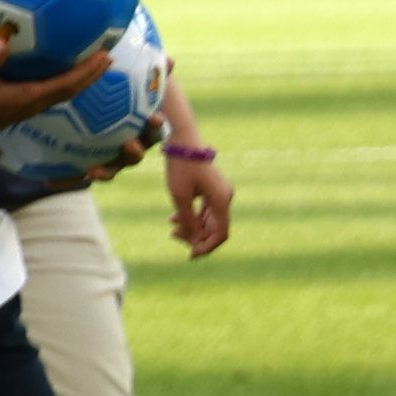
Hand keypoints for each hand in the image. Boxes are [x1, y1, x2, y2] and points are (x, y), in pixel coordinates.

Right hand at [0, 33, 116, 151]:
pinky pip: (48, 93)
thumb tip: (2, 41)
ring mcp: (25, 108)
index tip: (105, 57)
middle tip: (107, 58)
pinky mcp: (17, 107)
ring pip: (61, 94)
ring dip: (79, 81)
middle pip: (71, 91)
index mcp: (28, 98)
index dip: (88, 72)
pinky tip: (57, 72)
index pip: (67, 85)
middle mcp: (32, 105)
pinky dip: (61, 83)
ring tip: (91, 65)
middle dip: (91, 76)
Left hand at [165, 142, 233, 256]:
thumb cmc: (181, 167)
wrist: (182, 141)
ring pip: (208, 219)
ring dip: (191, 227)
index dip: (207, 246)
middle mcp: (224, 197)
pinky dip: (191, 216)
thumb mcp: (180, 196)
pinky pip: (204, 209)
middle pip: (214, 228)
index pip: (221, 234)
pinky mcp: (211, 188)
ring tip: (171, 229)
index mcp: (221, 200)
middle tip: (172, 236)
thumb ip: (188, 220)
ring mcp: (219, 193)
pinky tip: (173, 220)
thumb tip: (194, 240)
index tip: (190, 254)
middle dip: (195, 236)